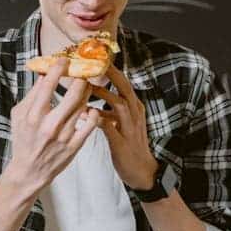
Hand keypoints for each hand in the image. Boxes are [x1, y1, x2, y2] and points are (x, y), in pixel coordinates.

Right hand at [6, 57, 100, 189]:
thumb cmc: (23, 140)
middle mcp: (50, 124)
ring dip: (88, 92)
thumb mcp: (19, 115)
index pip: (49, 83)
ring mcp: (64, 135)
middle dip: (81, 78)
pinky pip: (91, 124)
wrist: (29, 171)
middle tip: (82, 72)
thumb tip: (45, 74)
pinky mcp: (74, 145)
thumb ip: (32, 95)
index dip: (59, 67)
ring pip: (84, 105)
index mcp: (33, 114)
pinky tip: (91, 109)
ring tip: (86, 87)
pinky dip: (94, 113)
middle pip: (74, 92)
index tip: (64, 60)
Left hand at [91, 67, 157, 189]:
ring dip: (104, 93)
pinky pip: (111, 128)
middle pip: (124, 88)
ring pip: (119, 104)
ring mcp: (130, 128)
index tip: (98, 59)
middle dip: (111, 74)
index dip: (112, 71)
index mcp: (134, 108)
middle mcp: (134, 114)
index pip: (124, 84)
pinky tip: (88, 113)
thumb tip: (89, 100)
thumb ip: (108, 111)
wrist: (142, 171)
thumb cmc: (128, 146)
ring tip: (88, 85)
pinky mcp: (122, 142)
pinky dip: (100, 119)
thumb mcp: (121, 124)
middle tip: (95, 62)